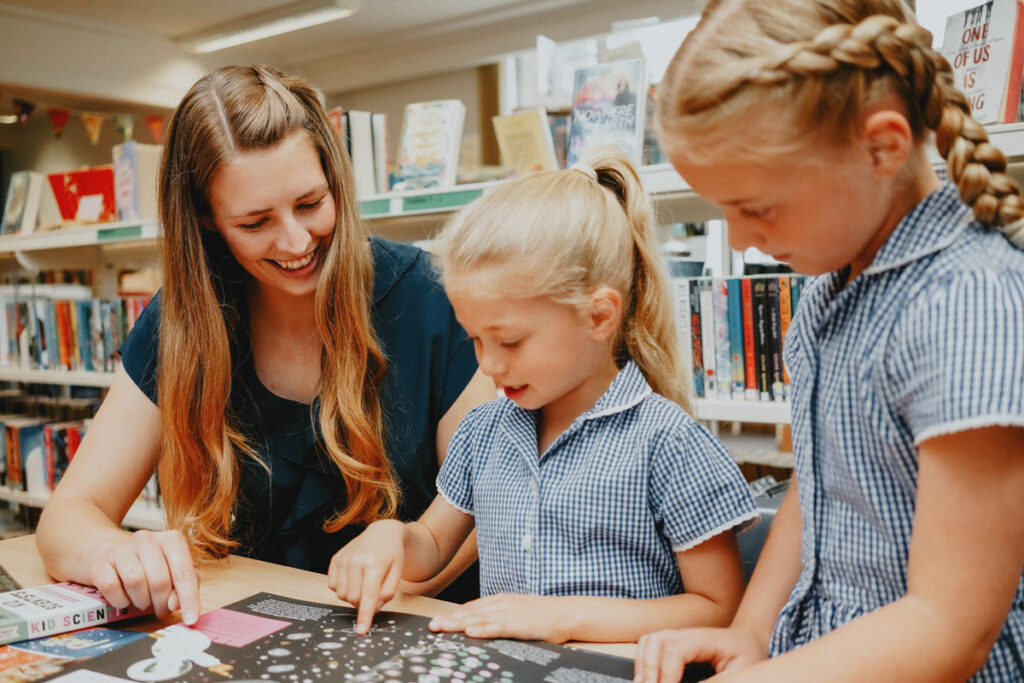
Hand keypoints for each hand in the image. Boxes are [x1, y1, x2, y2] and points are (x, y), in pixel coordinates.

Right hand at [88, 529, 199, 624]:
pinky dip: (120, 600)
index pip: (184, 572)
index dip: (189, 599)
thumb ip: (183, 586)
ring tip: (143, 601)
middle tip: (160, 609)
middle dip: (162, 603)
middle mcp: (147, 540)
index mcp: (171, 540)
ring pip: (136, 582)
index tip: (191, 620)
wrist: (107, 553)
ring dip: (141, 601)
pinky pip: (112, 587)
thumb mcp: (172, 571)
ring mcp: (122, 549)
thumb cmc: (147, 565)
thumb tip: (175, 604)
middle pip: (159, 581)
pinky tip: (125, 598)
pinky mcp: (101, 563)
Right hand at [327, 519, 405, 634]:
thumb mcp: (397, 574)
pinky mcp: (335, 559)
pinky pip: (332, 586)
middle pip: (353, 598)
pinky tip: (353, 578)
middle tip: (372, 594)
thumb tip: (372, 609)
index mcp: (375, 564)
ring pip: (341, 595)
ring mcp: (343, 559)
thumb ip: (387, 593)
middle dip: (362, 603)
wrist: (382, 533)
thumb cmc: (392, 555)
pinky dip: (342, 588)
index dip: (365, 616)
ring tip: (364, 583)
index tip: (362, 631)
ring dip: (352, 596)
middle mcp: (356, 560)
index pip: (368, 596)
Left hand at [429, 594, 567, 642]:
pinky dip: (482, 629)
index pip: (472, 607)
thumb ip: (500, 616)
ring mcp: (510, 613)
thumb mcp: (518, 611)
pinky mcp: (519, 624)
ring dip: (458, 623)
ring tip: (441, 628)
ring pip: (478, 618)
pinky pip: (497, 627)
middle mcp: (502, 604)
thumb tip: (483, 624)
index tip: (438, 620)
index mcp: (501, 600)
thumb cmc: (544, 614)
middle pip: (470, 612)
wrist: (567, 612)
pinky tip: (469, 632)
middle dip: (449, 619)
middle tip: (431, 626)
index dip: (453, 614)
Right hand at [633, 626, 765, 682]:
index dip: (666, 674)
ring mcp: (677, 636)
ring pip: (648, 641)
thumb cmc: (747, 657)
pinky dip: (643, 662)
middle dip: (648, 668)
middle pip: (655, 641)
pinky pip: (649, 646)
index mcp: (705, 639)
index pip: (675, 650)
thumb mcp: (740, 673)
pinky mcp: (673, 643)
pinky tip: (646, 679)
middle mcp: (686, 633)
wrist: (748, 641)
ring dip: (642, 664)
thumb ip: (717, 681)